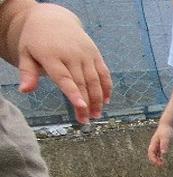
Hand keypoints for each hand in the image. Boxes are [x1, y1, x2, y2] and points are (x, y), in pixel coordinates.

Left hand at [15, 3, 111, 122]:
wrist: (53, 19)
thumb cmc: (37, 40)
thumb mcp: (26, 54)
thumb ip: (27, 73)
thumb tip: (25, 90)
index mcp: (52, 55)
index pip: (64, 77)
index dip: (73, 93)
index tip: (81, 106)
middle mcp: (71, 54)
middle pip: (81, 83)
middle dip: (86, 104)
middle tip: (85, 121)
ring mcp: (85, 54)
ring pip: (94, 80)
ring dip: (98, 99)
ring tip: (96, 114)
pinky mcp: (95, 54)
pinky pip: (104, 73)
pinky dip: (107, 87)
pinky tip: (106, 101)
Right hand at [147, 123, 172, 165]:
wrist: (167, 124)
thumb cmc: (166, 130)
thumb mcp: (166, 138)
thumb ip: (165, 145)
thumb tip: (164, 153)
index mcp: (153, 144)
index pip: (151, 154)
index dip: (154, 159)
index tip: (159, 164)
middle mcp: (154, 145)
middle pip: (152, 155)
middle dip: (155, 161)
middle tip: (162, 165)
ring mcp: (157, 144)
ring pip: (155, 154)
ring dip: (158, 159)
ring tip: (163, 163)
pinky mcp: (161, 144)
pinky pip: (159, 152)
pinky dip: (160, 156)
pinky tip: (164, 159)